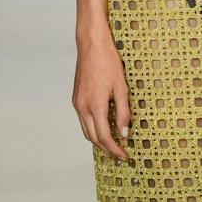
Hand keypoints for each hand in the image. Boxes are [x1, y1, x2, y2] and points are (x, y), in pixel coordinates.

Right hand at [73, 27, 130, 160]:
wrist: (91, 45)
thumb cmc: (108, 62)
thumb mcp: (122, 88)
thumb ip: (123, 112)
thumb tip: (125, 132)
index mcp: (95, 105)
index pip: (104, 137)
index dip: (114, 149)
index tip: (124, 156)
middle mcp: (82, 107)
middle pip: (93, 138)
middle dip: (106, 149)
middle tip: (120, 154)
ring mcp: (77, 103)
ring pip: (86, 130)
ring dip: (98, 140)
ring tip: (113, 144)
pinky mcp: (76, 98)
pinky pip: (83, 120)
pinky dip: (92, 129)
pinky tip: (103, 127)